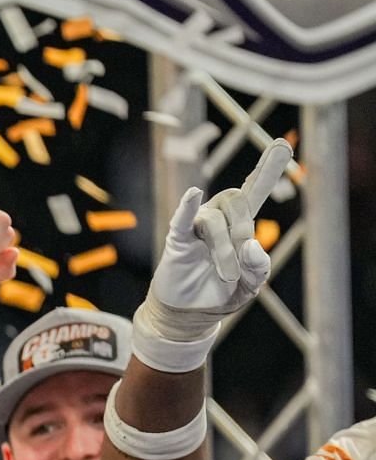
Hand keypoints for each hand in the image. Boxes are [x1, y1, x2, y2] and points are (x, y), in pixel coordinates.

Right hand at [139, 139, 287, 342]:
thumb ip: (259, 268)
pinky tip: (192, 194)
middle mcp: (218, 217)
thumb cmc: (220, 293)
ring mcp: (196, 228)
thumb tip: (251, 246)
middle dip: (244, 230)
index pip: (255, 189)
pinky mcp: (177, 240)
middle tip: (241, 263)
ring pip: (215, 220)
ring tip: (227, 275)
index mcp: (240, 224)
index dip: (268, 168)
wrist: (189, 315)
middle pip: (237, 200)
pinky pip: (182, 220)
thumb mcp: (250, 285)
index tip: (282, 144)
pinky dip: (187, 207)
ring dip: (224, 250)